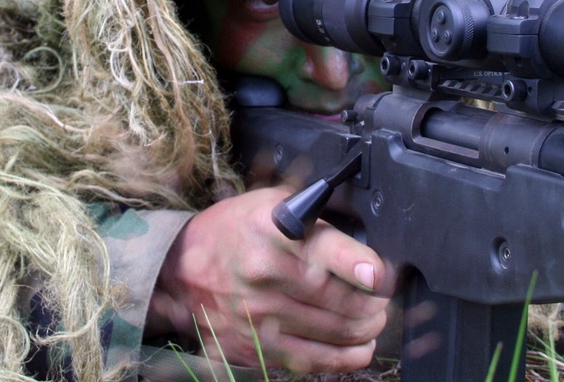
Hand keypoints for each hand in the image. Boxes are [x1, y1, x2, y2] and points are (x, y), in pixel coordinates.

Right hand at [147, 186, 389, 372]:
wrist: (180, 269)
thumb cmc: (233, 231)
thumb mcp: (268, 204)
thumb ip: (312, 215)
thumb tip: (358, 236)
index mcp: (270, 229)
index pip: (326, 250)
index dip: (362, 266)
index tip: (381, 276)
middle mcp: (264, 272)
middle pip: (340, 299)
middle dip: (373, 303)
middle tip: (382, 300)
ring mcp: (259, 313)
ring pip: (334, 330)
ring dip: (365, 328)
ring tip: (373, 321)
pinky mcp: (256, 345)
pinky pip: (313, 359)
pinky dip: (345, 357)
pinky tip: (359, 348)